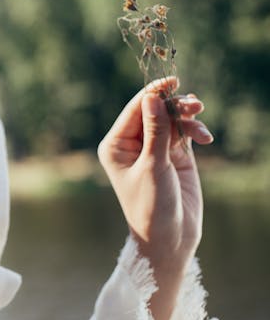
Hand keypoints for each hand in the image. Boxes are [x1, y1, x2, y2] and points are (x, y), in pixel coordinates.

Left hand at [97, 77, 212, 319]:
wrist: (169, 237)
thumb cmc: (152, 205)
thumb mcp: (153, 166)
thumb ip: (155, 132)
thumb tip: (152, 98)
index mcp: (116, 145)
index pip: (134, 110)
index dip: (152, 93)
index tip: (171, 81)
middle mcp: (133, 143)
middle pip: (154, 110)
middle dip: (174, 105)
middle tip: (195, 105)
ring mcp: (154, 148)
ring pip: (171, 119)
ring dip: (187, 117)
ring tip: (200, 121)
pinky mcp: (174, 155)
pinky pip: (184, 131)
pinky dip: (195, 130)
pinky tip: (204, 137)